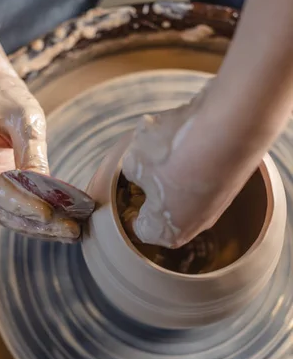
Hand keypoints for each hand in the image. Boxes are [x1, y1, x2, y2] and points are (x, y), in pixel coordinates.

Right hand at [0, 71, 80, 240]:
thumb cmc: (4, 101)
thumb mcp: (24, 116)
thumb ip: (32, 150)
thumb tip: (46, 188)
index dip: (17, 200)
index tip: (47, 213)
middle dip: (32, 220)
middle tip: (71, 230)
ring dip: (35, 227)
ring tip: (71, 232)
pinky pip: (2, 214)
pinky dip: (29, 222)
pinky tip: (58, 228)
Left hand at [121, 87, 260, 248]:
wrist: (230, 126)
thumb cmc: (173, 155)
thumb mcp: (134, 161)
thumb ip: (131, 171)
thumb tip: (138, 170)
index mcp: (166, 232)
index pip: (141, 229)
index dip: (129, 209)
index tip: (124, 191)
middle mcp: (196, 223)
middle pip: (164, 206)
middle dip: (152, 183)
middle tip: (143, 162)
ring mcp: (219, 200)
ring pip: (184, 183)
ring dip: (172, 163)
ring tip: (164, 139)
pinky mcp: (234, 175)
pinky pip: (204, 165)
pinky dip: (193, 149)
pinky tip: (187, 130)